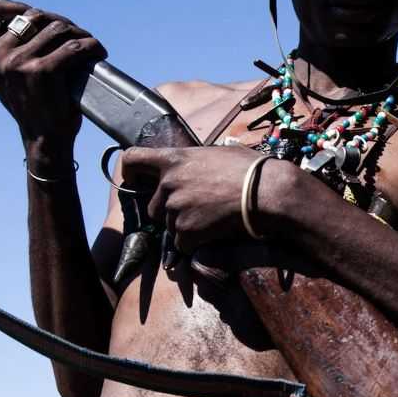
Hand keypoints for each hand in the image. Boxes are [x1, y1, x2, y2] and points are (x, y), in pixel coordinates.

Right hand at [0, 1, 105, 156]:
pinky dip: (92, 47)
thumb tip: (33, 13)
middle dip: (60, 22)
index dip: (16, 6)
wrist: (45, 137)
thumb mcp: (8, 74)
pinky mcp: (43, 71)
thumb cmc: (33, 102)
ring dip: (80, 34)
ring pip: (58, 28)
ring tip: (89, 45)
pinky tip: (98, 53)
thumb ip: (11, 45)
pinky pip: (74, 46)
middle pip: (35, 16)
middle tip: (77, 36)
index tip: (39, 16)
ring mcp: (18, 63)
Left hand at [120, 146, 294, 252]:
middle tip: (198, 209)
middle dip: (171, 210)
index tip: (134, 180)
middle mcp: (168, 184)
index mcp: (174, 159)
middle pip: (155, 205)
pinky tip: (216, 232)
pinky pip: (183, 243)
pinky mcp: (186, 231)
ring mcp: (175, 209)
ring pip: (170, 226)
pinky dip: (196, 242)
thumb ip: (196, 161)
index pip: (132, 159)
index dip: (130, 171)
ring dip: (186, 227)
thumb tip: (198, 165)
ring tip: (213, 219)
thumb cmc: (251, 169)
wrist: (267, 193)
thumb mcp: (219, 153)